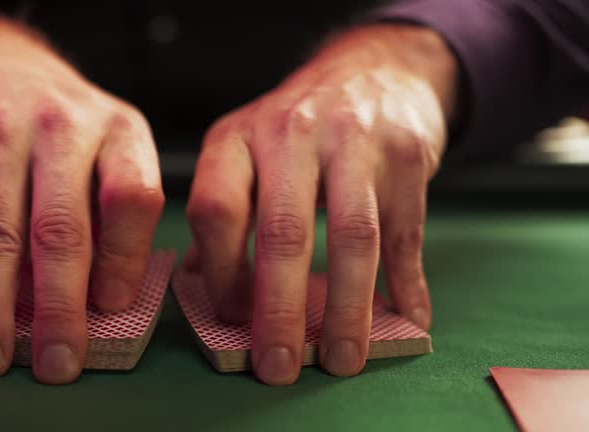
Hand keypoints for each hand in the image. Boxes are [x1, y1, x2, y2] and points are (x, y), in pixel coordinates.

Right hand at [0, 15, 163, 383]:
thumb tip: (103, 304)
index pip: (132, 199)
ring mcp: (1, 137)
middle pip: (62, 229)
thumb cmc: (66, 126)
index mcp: (119, 131)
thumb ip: (113, 215)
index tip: (111, 309)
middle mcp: (62, 129)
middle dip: (59, 306)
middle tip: (58, 362)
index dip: (123, 260)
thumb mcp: (110, 147)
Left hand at [185, 24, 457, 384]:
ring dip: (349, 310)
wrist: (370, 71)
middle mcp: (291, 133)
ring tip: (343, 359)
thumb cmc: (296, 128)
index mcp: (238, 138)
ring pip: (352, 238)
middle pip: (283, 233)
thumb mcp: (245, 151)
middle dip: (280, 311)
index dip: (220, 275)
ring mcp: (354, 141)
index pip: (216, 212)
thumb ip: (225, 213)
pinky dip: (407, 285)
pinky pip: (406, 234)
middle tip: (279, 366)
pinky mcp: (406, 155)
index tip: (235, 320)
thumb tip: (202, 289)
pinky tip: (406, 321)